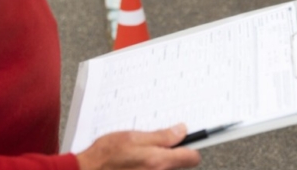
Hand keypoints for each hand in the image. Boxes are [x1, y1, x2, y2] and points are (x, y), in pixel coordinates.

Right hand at [76, 124, 200, 169]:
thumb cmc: (104, 157)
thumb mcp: (132, 138)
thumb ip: (160, 136)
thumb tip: (181, 131)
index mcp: (159, 162)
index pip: (192, 157)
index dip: (191, 146)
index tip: (189, 139)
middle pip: (179, 165)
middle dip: (172, 154)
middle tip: (156, 145)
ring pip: (166, 169)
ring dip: (159, 162)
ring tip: (140, 155)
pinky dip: (149, 167)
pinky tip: (135, 163)